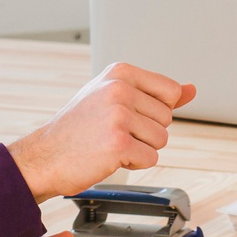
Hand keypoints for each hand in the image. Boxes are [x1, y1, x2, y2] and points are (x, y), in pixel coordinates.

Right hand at [6, 62, 195, 199]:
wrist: (44, 157)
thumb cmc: (79, 128)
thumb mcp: (114, 98)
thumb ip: (156, 93)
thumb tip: (191, 89)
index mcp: (120, 73)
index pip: (170, 92)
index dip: (153, 111)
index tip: (127, 114)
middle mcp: (119, 89)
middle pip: (167, 118)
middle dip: (145, 132)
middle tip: (112, 132)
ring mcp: (119, 115)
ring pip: (161, 139)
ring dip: (139, 148)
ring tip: (109, 143)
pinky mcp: (118, 143)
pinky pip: (150, 158)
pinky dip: (133, 164)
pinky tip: (108, 156)